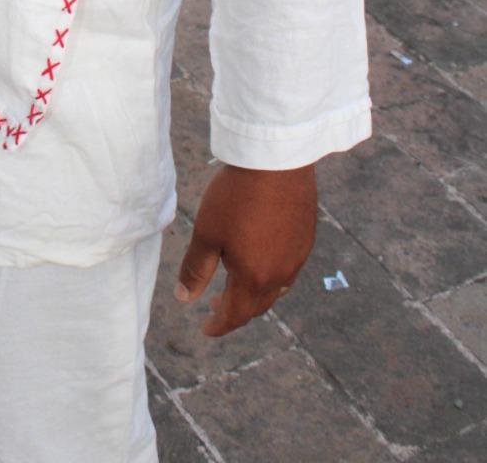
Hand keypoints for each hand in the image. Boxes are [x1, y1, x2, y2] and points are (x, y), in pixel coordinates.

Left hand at [175, 163, 316, 336]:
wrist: (275, 162)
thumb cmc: (235, 197)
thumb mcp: (206, 234)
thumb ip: (195, 269)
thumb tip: (184, 298)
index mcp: (255, 279)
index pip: (236, 314)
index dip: (219, 325)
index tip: (206, 329)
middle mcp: (281, 274)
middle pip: (257, 305)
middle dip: (236, 310)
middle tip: (215, 306)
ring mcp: (297, 256)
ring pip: (276, 288)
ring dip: (254, 293)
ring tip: (236, 284)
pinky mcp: (306, 237)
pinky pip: (288, 268)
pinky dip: (270, 273)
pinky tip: (260, 256)